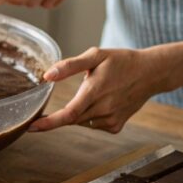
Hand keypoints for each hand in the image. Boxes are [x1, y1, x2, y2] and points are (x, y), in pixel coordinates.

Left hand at [30, 47, 171, 133]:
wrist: (151, 73)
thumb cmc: (121, 61)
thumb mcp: (96, 55)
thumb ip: (70, 66)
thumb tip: (47, 76)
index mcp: (96, 90)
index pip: (69, 113)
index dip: (49, 122)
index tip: (32, 127)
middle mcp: (104, 109)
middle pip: (71, 118)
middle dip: (57, 116)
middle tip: (45, 110)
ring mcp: (111, 120)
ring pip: (81, 122)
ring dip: (76, 112)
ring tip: (93, 92)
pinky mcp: (115, 127)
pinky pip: (92, 124)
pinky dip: (88, 115)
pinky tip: (101, 101)